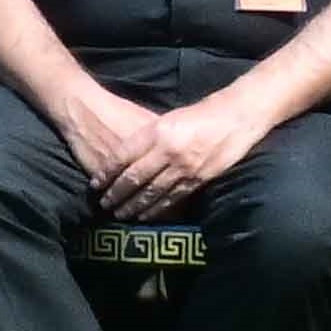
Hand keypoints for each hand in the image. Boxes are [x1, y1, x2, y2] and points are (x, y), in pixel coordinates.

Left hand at [83, 98, 228, 217]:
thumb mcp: (166, 119)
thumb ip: (146, 137)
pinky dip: (157, 209)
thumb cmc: (198, 115)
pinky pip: (173, 198)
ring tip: (120, 214)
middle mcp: (169, 151)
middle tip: (104, 204)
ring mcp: (185, 168)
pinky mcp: (199, 180)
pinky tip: (146, 216)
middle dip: (117, 194)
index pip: (124, 156)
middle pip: (135, 178)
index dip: (107, 173)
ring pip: (153, 192)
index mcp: (157, 132)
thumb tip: (123, 156)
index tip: (96, 184)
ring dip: (134, 206)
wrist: (235, 118)